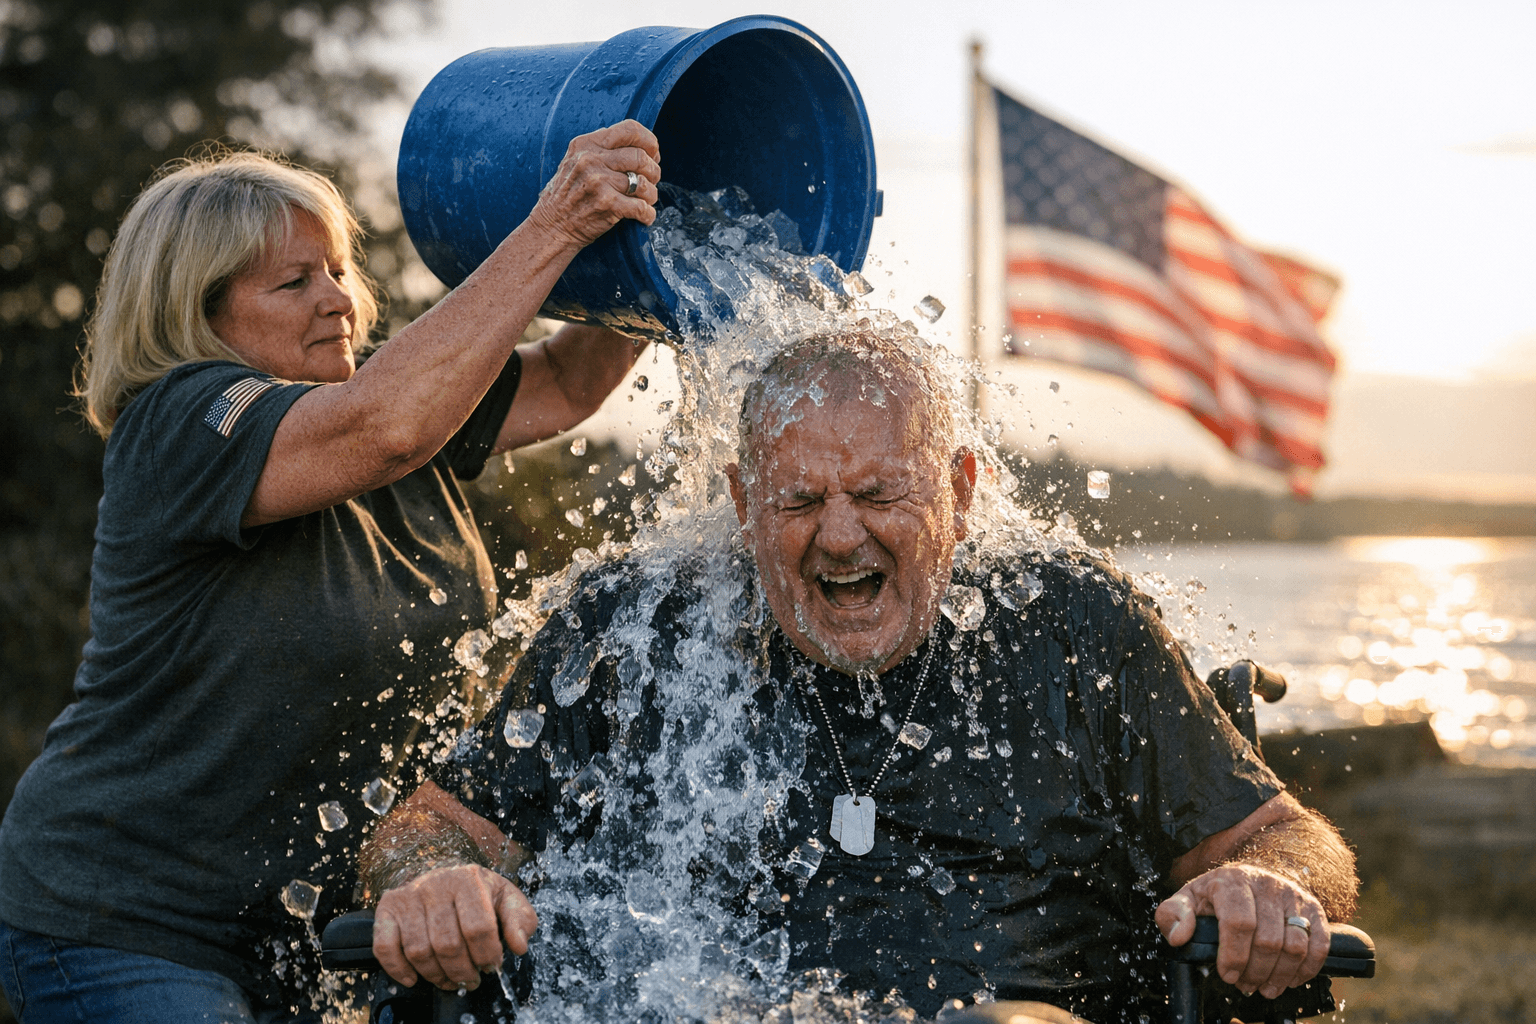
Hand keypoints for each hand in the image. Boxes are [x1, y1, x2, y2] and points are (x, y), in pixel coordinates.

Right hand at [372, 862, 538, 989]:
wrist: (441, 872)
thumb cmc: (476, 891)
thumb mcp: (506, 898)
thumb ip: (520, 919)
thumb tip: (519, 944)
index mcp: (469, 880)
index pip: (478, 928)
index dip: (487, 955)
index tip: (492, 965)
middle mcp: (435, 885)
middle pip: (447, 944)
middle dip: (463, 971)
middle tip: (471, 979)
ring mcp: (408, 897)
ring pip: (419, 950)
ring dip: (436, 975)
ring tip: (450, 980)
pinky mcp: (387, 909)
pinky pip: (385, 947)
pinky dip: (398, 969)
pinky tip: (413, 978)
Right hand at [526, 119, 660, 251]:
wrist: (552, 227)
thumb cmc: (567, 196)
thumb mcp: (575, 161)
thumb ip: (600, 149)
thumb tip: (636, 143)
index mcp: (586, 144)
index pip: (629, 129)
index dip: (649, 141)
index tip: (653, 153)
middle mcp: (591, 160)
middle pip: (641, 157)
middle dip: (654, 170)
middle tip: (652, 180)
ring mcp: (599, 182)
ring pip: (644, 182)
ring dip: (652, 194)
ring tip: (647, 200)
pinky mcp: (607, 205)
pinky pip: (642, 207)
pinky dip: (648, 214)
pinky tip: (645, 216)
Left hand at [1156, 862, 1329, 999]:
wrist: (1254, 875)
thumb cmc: (1219, 893)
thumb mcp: (1189, 897)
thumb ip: (1173, 914)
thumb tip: (1178, 937)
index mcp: (1233, 881)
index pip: (1239, 922)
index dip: (1234, 956)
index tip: (1228, 975)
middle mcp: (1267, 884)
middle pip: (1268, 939)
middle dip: (1255, 971)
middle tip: (1245, 986)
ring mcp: (1293, 896)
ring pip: (1295, 945)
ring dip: (1280, 975)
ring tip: (1265, 987)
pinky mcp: (1314, 909)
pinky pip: (1319, 944)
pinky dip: (1307, 968)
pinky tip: (1290, 980)